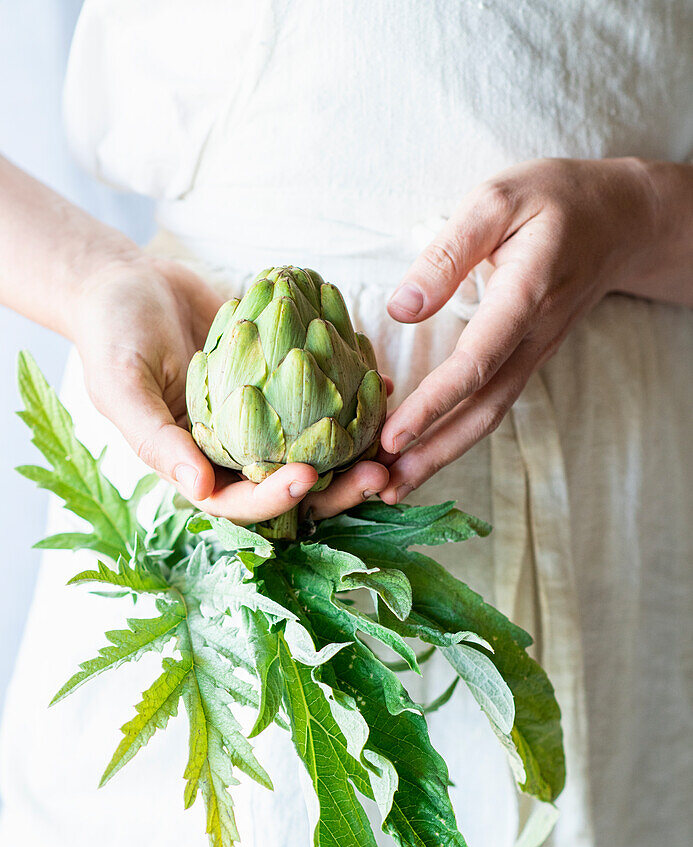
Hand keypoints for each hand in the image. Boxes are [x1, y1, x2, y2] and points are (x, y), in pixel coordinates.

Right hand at [71, 255, 388, 522]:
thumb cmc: (113, 335)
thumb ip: (156, 441)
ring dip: (355, 449)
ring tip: (393, 437)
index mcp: (196, 467)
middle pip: (292, 487)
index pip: (241, 503)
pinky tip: (382, 382)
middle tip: (378, 473)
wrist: (129, 282)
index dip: (275, 498)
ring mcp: (262, 421)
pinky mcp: (281, 385)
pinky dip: (352, 397)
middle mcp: (234, 453)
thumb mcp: (122, 387)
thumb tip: (199, 490)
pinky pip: (319, 400)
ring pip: (315, 449)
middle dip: (337, 488)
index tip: (308, 477)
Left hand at [379, 157, 662, 502]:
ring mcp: (534, 353)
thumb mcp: (497, 200)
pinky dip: (456, 435)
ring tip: (395, 487)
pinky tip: (423, 451)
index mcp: (525, 294)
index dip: (434, 402)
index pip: (477, 361)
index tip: (393, 436)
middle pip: (484, 408)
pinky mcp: (527, 359)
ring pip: (489, 415)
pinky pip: (492, 404)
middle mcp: (534, 337)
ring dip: (442, 455)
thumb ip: (449, 253)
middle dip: (433, 452)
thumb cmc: (553, 200)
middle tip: (385, 488)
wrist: (620, 219)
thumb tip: (402, 307)